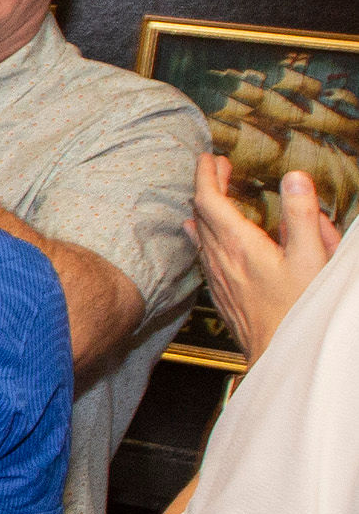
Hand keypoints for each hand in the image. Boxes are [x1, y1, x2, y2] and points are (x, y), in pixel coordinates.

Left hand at [190, 155, 341, 364]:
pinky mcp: (222, 294)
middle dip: (208, 186)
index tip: (209, 158)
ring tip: (212, 193)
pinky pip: (205, 256)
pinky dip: (203, 236)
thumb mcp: (313, 258)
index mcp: (241, 246)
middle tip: (217, 167)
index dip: (207, 176)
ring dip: (205, 210)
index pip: (211, 201)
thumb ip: (304, 217)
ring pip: (201, 235)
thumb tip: (295, 179)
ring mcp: (220, 278)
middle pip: (203, 214)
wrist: (282, 355)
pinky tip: (200, 236)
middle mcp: (222, 260)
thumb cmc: (300, 311)